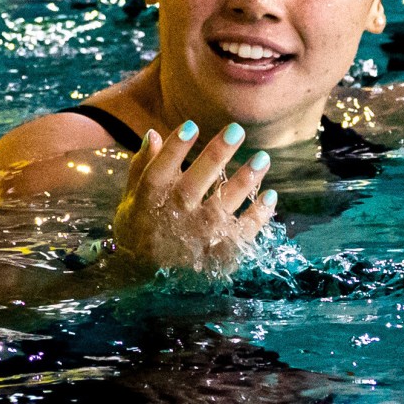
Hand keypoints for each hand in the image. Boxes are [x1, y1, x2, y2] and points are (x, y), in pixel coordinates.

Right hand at [113, 121, 276, 274]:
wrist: (142, 278)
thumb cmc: (140, 226)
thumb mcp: (133, 197)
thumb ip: (143, 165)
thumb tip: (154, 132)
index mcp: (149, 201)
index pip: (159, 172)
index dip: (174, 150)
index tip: (192, 125)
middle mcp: (172, 217)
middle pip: (193, 185)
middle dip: (215, 157)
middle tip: (237, 130)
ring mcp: (196, 238)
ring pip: (221, 207)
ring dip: (243, 183)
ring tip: (263, 159)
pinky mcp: (216, 255)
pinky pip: (239, 236)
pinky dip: (256, 218)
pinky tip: (270, 196)